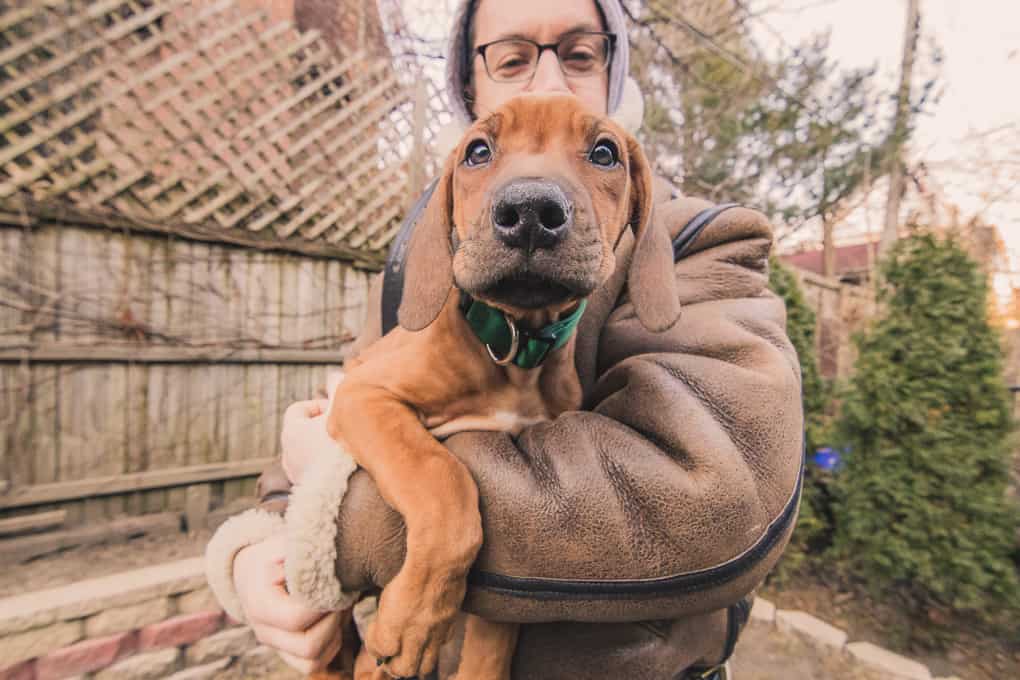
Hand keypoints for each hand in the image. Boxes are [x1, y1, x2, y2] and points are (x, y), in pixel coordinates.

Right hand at [233, 535, 343, 673]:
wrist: (254, 572)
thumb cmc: (272, 556)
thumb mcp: (281, 545)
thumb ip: (301, 553)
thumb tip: (323, 560)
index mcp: (261, 605)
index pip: (297, 618)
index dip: (324, 604)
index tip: (337, 584)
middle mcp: (264, 632)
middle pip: (308, 647)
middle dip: (335, 622)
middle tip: (345, 597)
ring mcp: (276, 646)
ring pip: (314, 660)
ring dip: (336, 634)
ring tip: (340, 605)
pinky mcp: (288, 654)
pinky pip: (314, 664)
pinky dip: (332, 645)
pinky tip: (334, 619)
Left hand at [281, 371, 344, 485]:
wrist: (344, 490)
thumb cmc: (340, 447)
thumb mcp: (341, 410)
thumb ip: (338, 388)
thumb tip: (335, 374)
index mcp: (291, 431)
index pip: (298, 409)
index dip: (318, 405)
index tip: (336, 410)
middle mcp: (287, 453)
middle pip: (303, 431)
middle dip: (322, 427)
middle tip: (344, 428)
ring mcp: (295, 474)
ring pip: (308, 452)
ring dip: (324, 448)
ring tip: (346, 449)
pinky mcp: (306, 490)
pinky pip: (314, 472)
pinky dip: (326, 467)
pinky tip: (346, 468)